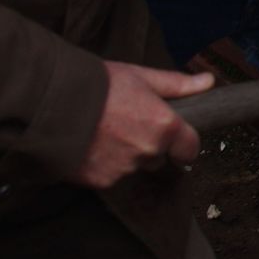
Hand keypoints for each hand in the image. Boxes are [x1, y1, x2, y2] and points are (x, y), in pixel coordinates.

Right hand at [71, 61, 213, 188]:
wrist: (50, 103)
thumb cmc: (97, 85)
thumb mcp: (140, 76)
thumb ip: (177, 85)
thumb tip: (207, 82)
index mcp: (164, 126)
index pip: (190, 149)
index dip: (184, 142)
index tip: (175, 136)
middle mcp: (148, 152)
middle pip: (159, 156)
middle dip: (148, 144)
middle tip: (126, 122)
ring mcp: (124, 169)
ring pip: (134, 166)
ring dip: (125, 154)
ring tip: (104, 130)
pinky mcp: (101, 181)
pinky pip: (111, 175)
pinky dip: (104, 163)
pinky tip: (91, 144)